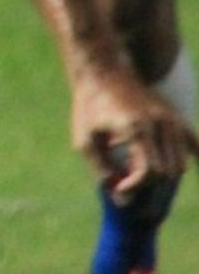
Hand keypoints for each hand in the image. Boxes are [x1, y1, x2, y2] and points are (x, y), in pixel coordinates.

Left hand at [71, 62, 197, 201]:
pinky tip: (184, 168)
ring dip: (160, 176)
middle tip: (126, 182)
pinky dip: (189, 159)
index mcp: (136, 129)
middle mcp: (160, 125)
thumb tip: (122, 200)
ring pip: (180, 164)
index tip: (118, 188)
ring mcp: (171, 120)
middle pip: (168, 172)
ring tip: (135, 171)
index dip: (135, 187)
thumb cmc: (90, 108)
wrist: (102, 73)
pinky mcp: (175, 117)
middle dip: (147, 185)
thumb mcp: (85, 141)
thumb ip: (102, 170)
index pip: (150, 172)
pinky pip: (192, 144)